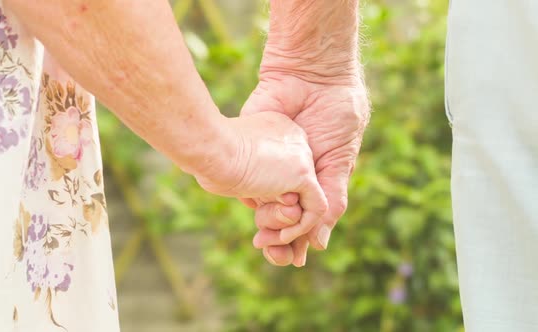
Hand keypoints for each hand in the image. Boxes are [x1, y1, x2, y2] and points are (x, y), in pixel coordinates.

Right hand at [195, 112, 327, 243]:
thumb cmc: (210, 157)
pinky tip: (281, 238)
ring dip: (286, 223)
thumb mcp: (230, 160)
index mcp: (277, 133)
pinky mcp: (305, 174)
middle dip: (281, 213)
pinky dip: (301, 228)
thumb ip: (249, 174)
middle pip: (297, 185)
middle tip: (261, 237)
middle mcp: (295, 140)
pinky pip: (316, 209)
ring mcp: (302, 156)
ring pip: (306, 198)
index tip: (251, 208)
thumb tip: (252, 198)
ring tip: (265, 239)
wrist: (212, 149)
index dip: (271, 195)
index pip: (284, 170)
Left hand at [241, 73, 369, 265]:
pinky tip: (255, 213)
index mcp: (316, 182)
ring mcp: (271, 167)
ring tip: (266, 243)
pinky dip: (252, 200)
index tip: (295, 260)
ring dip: (264, 227)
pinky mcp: (252, 152)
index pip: (307, 220)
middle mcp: (291, 179)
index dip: (300, 241)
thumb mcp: (339, 159)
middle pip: (281, 219)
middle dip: (279, 241)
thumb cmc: (335, 114)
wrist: (310, 74)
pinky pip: (248, 181)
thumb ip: (331, 198)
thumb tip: (320, 243)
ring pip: (262, 206)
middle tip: (277, 256)